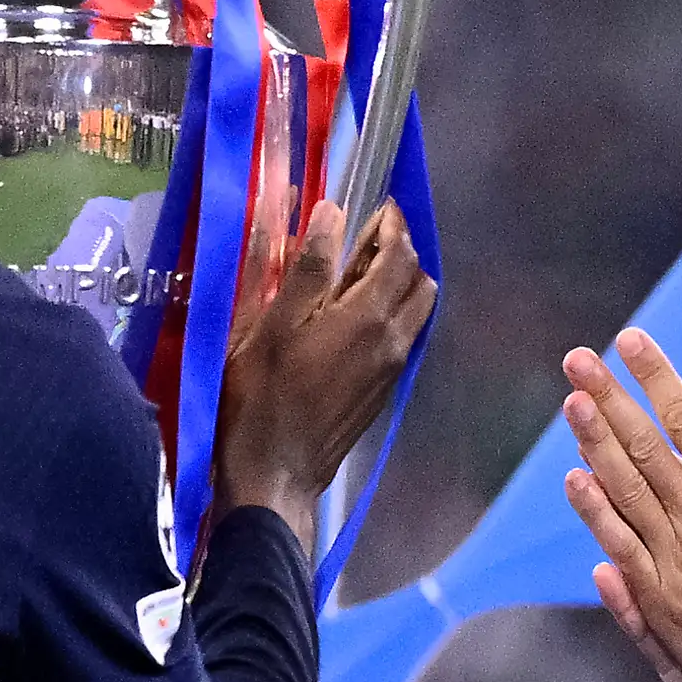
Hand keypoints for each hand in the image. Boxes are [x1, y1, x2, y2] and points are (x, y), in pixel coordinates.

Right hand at [210, 204, 436, 542]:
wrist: (275, 474)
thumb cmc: (261, 395)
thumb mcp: (271, 324)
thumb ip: (307, 268)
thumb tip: (334, 213)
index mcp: (369, 316)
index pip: (401, 254)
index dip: (393, 224)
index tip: (377, 208)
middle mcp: (393, 340)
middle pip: (420, 281)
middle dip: (401, 251)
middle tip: (366, 238)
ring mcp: (392, 369)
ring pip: (417, 311)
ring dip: (401, 283)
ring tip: (359, 275)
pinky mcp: (382, 390)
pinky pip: (404, 336)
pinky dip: (392, 312)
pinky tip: (354, 316)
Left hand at [561, 329, 681, 681]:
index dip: (656, 379)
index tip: (630, 343)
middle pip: (643, 448)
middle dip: (609, 399)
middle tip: (577, 360)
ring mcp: (676, 565)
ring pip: (623, 492)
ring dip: (593, 444)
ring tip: (571, 403)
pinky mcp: (662, 604)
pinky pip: (621, 548)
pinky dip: (596, 513)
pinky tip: (575, 481)